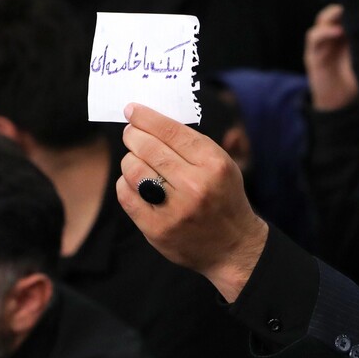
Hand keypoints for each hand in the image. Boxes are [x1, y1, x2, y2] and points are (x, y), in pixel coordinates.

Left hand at [116, 104, 270, 302]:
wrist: (233, 247)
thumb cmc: (224, 199)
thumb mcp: (223, 165)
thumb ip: (192, 145)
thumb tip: (150, 121)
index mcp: (214, 165)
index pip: (171, 131)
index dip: (146, 117)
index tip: (132, 110)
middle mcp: (195, 186)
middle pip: (149, 148)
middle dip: (133, 135)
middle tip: (130, 134)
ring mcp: (175, 210)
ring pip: (134, 169)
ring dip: (130, 160)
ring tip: (135, 160)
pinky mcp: (157, 229)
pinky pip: (127, 195)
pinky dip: (126, 183)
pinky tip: (135, 183)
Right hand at [304, 4, 357, 113]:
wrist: (340, 103)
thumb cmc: (355, 80)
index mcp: (347, 34)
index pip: (348, 12)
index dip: (355, 6)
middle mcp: (333, 35)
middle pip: (334, 11)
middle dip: (344, 5)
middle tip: (357, 3)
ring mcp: (322, 43)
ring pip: (322, 19)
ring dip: (332, 14)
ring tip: (345, 13)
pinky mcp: (313, 53)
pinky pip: (314, 37)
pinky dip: (324, 32)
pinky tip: (337, 32)